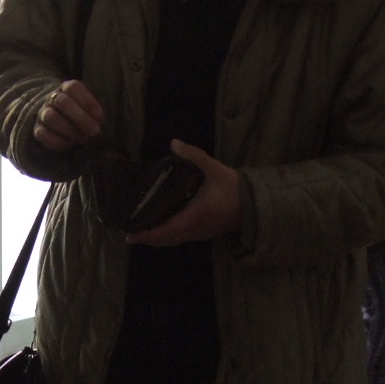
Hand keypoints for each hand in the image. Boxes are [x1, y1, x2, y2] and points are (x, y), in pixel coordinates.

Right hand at [32, 79, 103, 152]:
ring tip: (83, 139)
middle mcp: (52, 98)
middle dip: (81, 118)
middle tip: (95, 131)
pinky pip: (43, 135)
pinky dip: (59, 142)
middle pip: (62, 102)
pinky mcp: (37, 129)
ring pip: (51, 118)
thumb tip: (97, 119)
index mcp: (67, 88)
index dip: (87, 102)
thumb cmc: (81, 114)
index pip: (73, 88)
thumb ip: (94, 112)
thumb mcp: (90, 108)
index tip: (100, 117)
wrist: (60, 120)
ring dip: (71, 131)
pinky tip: (70, 144)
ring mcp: (43, 113)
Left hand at [127, 141, 242, 246]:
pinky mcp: (205, 233)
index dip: (146, 235)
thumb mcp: (213, 168)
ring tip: (143, 231)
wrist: (254, 204)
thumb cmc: (233, 188)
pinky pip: (181, 238)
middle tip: (131, 232)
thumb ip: (193, 155)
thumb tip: (173, 143)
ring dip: (158, 238)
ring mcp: (199, 234)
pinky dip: (169, 236)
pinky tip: (163, 226)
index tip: (129, 236)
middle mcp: (194, 230)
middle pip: (165, 240)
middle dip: (148, 238)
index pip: (164, 231)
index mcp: (192, 217)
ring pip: (173, 241)